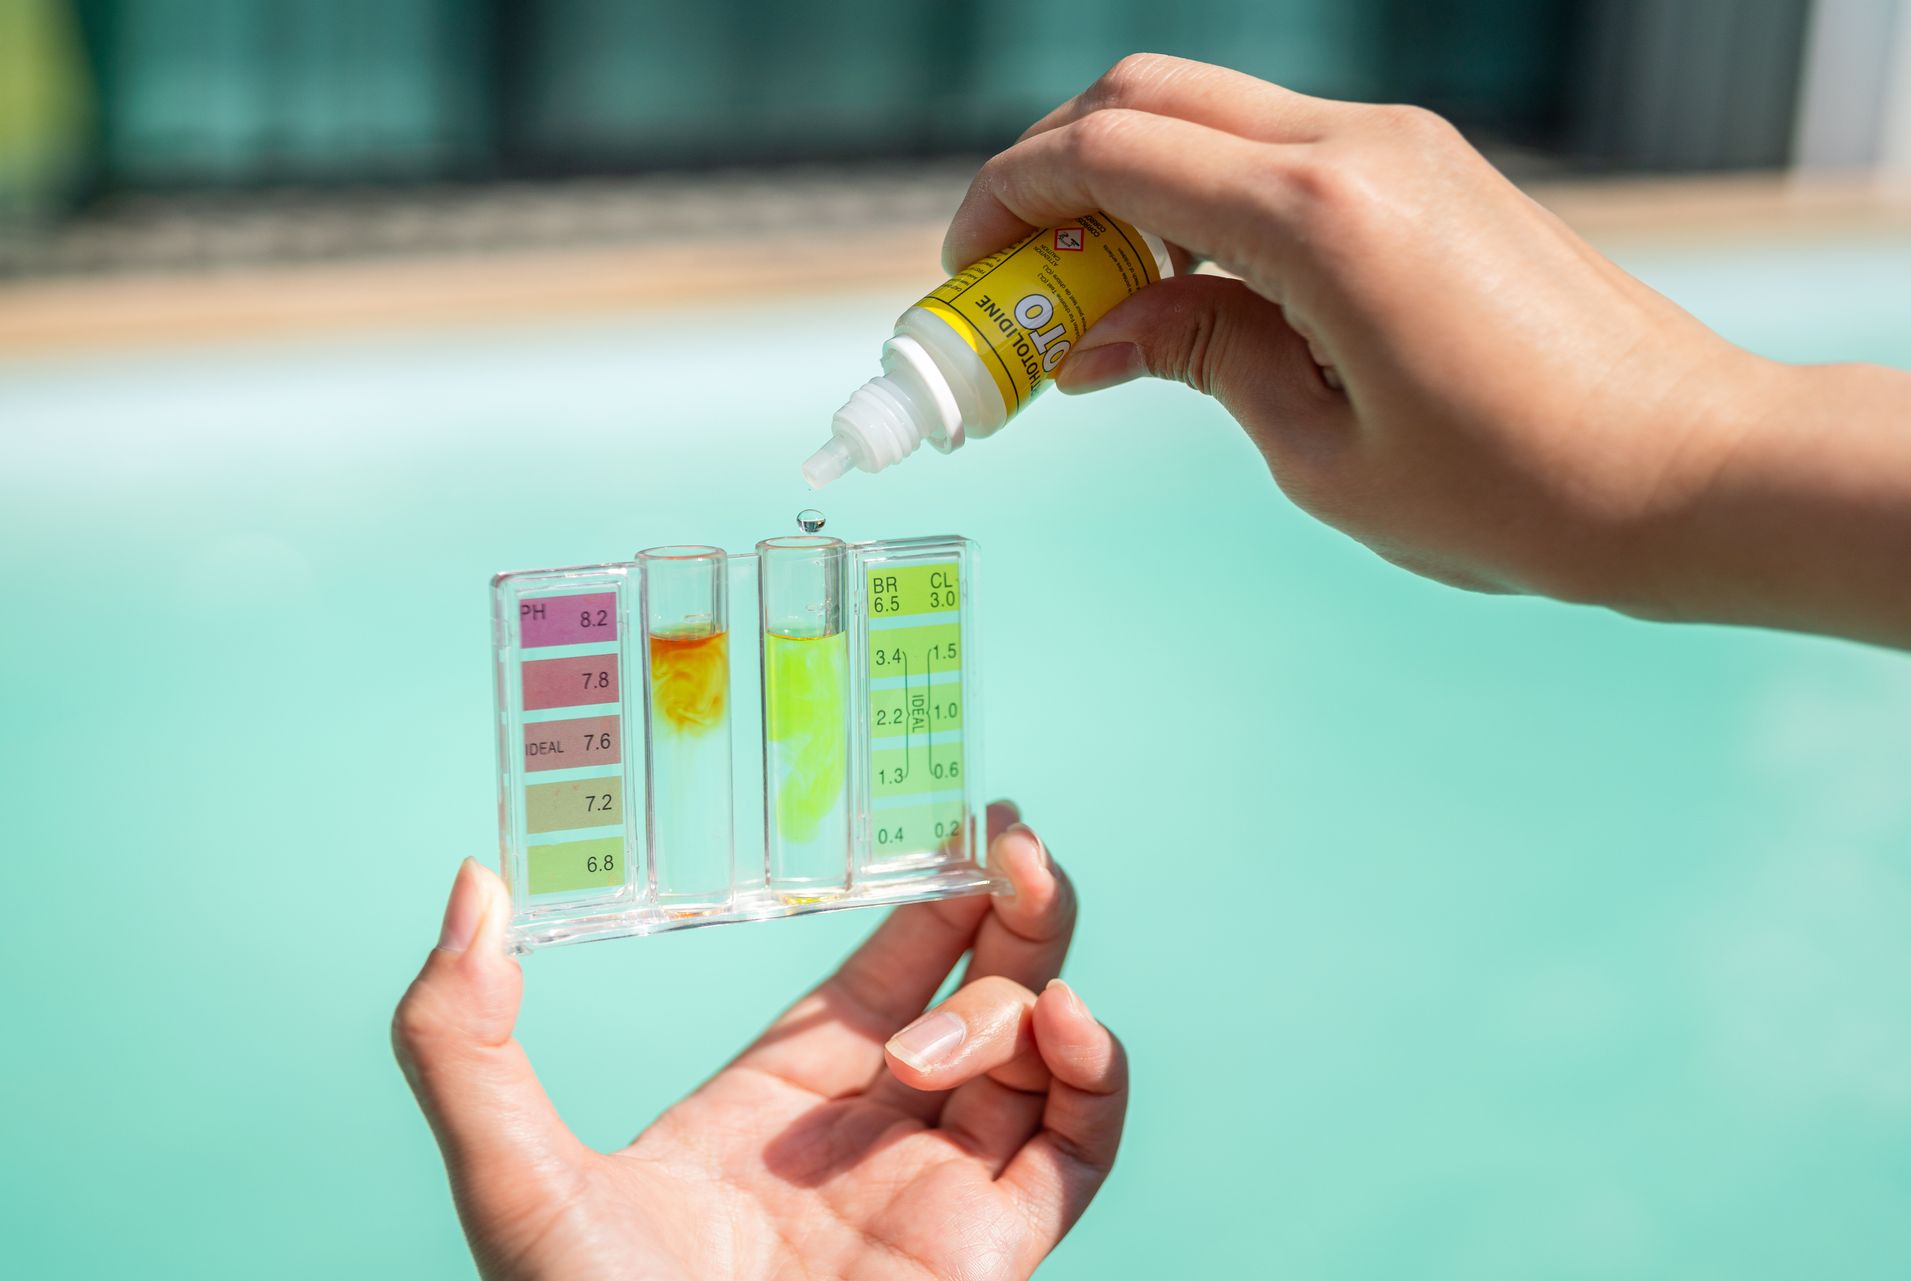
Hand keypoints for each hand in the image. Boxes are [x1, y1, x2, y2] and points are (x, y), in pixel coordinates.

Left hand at [393, 803, 1122, 1279]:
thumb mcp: (505, 1174)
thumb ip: (462, 1037)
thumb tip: (470, 885)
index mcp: (778, 1104)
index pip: (879, 976)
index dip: (921, 900)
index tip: (947, 823)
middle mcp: (874, 1136)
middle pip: (977, 994)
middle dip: (1009, 908)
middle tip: (1013, 833)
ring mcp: (939, 1190)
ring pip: (1034, 1053)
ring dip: (1029, 978)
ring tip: (1000, 933)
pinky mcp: (995, 1249)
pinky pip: (1079, 1148)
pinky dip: (1095, 1072)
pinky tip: (1061, 1016)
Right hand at [946, 54, 1910, 648]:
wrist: (1687, 470)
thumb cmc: (1513, 488)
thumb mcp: (1317, 449)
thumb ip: (1197, 359)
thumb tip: (1101, 336)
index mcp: (1315, 216)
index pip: (1108, 153)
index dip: (1008, 200)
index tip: (965, 271)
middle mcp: (1356, 147)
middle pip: (1143, 95)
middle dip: (1050, 172)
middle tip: (1012, 280)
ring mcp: (1400, 146)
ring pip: (1209, 112)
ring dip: (1126, 184)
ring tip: (1095, 306)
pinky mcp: (1428, 172)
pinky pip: (1275, 152)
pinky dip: (1201, 199)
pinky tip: (1189, 296)